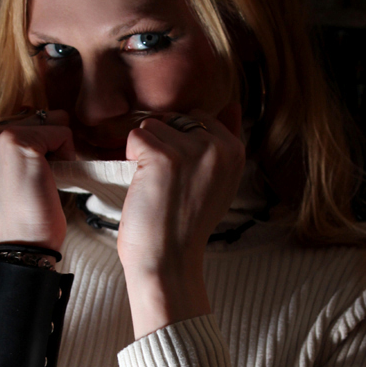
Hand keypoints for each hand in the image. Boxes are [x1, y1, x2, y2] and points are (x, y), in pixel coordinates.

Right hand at [0, 109, 74, 248]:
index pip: (29, 121)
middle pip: (42, 118)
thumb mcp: (16, 171)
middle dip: (50, 147)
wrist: (22, 245)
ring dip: (58, 151)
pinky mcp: (20, 143)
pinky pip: (63, 133)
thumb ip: (22, 144)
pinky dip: (66, 157)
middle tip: (36, 182)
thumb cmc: (25, 216)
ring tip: (41, 181)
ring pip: (53, 123)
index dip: (42, 149)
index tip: (29, 178)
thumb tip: (55, 116)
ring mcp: (0, 136)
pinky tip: (49, 181)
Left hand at [118, 104, 245, 337]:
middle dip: (163, 146)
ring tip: (157, 188)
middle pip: (173, 118)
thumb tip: (232, 105)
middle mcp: (218, 146)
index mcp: (235, 150)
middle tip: (169, 187)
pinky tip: (145, 186)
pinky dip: (131, 160)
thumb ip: (224, 142)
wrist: (167, 261)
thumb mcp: (217, 182)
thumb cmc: (184, 225)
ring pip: (151, 126)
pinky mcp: (164, 156)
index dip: (180, 145)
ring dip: (145, 155)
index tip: (184, 180)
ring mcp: (192, 150)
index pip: (197, 117)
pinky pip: (135, 137)